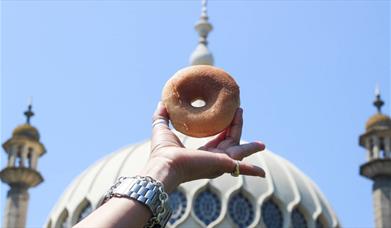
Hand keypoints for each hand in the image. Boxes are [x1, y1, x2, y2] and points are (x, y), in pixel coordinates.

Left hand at [140, 102, 265, 192]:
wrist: (165, 165)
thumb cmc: (162, 153)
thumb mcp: (162, 128)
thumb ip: (161, 115)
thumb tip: (162, 101)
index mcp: (202, 154)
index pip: (217, 139)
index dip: (224, 127)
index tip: (228, 113)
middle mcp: (213, 159)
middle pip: (231, 141)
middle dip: (236, 127)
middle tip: (240, 111)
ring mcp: (220, 163)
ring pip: (240, 151)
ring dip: (250, 144)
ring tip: (261, 142)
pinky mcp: (224, 163)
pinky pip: (242, 167)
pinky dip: (253, 170)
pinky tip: (262, 174)